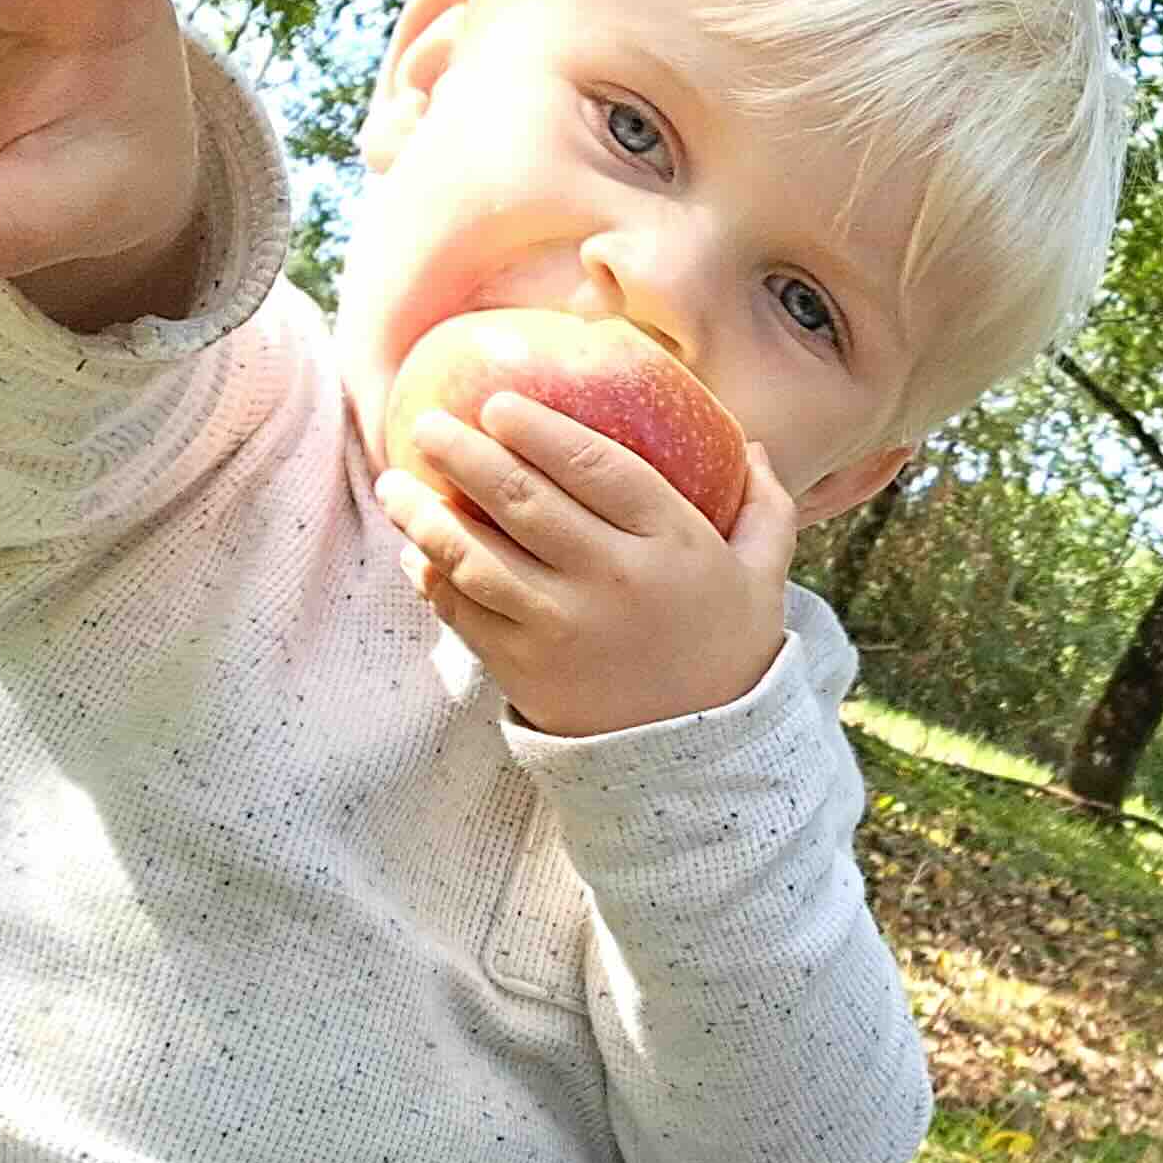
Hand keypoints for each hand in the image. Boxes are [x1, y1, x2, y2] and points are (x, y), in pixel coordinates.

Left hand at [380, 397, 798, 735]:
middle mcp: (612, 579)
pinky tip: (415, 552)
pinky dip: (432, 577)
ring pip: (474, 555)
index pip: (593, 465)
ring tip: (397, 486)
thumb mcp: (761, 579)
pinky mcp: (525, 668)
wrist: (703, 758)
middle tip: (426, 427)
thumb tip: (759, 447)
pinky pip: (463, 610)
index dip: (538, 429)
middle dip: (462, 454)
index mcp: (670, 542)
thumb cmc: (727, 652)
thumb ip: (765, 509)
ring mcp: (562, 626)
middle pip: (520, 499)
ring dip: (424, 514)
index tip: (496, 404)